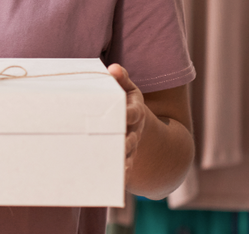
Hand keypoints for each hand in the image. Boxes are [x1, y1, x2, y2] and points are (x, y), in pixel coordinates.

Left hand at [108, 64, 146, 184]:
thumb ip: (121, 78)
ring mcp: (130, 146)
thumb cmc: (126, 101)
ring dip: (120, 161)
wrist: (139, 123)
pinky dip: (117, 173)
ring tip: (114, 168)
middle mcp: (134, 131)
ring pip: (127, 156)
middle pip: (130, 138)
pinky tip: (109, 180)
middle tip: (116, 145)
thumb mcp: (127, 88)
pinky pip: (122, 166)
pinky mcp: (124, 157)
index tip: (122, 114)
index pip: (133, 113)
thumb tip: (112, 68)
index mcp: (135, 112)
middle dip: (124, 142)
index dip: (128, 114)